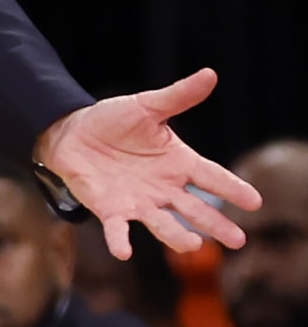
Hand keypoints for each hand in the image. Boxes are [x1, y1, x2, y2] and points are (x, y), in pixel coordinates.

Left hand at [35, 68, 262, 259]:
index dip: (232, 188)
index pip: (211, 177)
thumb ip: (178, 97)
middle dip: (216, 225)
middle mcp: (164, 188)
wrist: (73, 132)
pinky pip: (117, 229)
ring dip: (177, 237)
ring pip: (163, 225)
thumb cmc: (113, 121)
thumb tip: (210, 74)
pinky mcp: (111, 210)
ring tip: (193, 246)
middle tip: (238, 240)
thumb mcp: (147, 106)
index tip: (254, 202)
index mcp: (178, 163)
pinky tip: (124, 251)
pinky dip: (120, 240)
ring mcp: (139, 202)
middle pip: (196, 210)